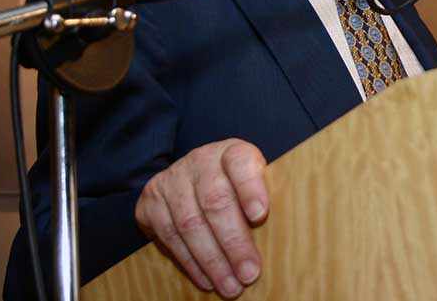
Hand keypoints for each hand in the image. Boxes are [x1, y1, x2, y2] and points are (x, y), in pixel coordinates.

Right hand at [135, 138, 268, 297]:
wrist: (190, 176)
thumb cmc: (234, 185)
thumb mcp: (253, 181)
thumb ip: (264, 197)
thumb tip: (285, 235)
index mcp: (231, 151)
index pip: (240, 162)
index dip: (250, 187)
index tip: (260, 215)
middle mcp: (199, 160)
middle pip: (215, 201)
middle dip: (233, 242)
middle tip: (249, 273)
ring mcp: (172, 180)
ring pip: (190, 223)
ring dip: (212, 260)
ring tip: (230, 286)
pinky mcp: (151, 202)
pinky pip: (169, 236)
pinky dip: (190, 263)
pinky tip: (206, 280)